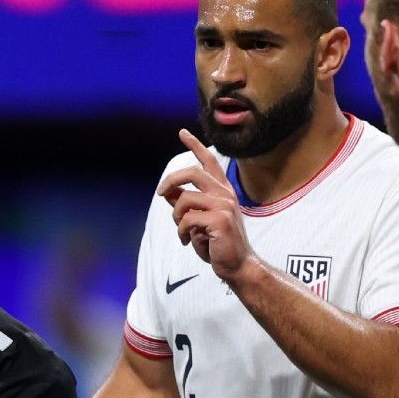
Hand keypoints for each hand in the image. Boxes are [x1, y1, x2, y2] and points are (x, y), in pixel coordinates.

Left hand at [159, 130, 255, 280]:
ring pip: (185, 199)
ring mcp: (224, 206)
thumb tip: (167, 192)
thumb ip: (185, 204)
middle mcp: (225, 194)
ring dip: (176, 217)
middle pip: (192, 173)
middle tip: (160, 193)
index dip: (195, 145)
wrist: (238, 265)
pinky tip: (187, 241)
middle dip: (171, 180)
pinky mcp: (219, 220)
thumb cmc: (218, 243)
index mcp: (223, 191)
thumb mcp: (199, 220)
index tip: (182, 132)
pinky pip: (187, 219)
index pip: (209, 162)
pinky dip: (182, 231)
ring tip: (182, 231)